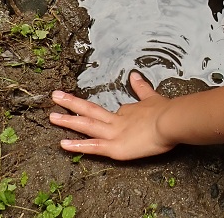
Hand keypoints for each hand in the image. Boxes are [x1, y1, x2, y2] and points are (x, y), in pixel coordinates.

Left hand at [50, 71, 173, 159]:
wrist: (171, 121)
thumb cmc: (165, 112)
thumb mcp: (152, 97)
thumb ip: (141, 88)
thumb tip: (134, 74)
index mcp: (126, 112)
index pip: (108, 113)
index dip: (98, 113)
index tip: (85, 109)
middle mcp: (116, 121)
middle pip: (89, 111)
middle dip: (71, 103)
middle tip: (55, 96)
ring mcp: (113, 135)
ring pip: (86, 126)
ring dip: (68, 120)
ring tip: (52, 116)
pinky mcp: (115, 149)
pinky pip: (93, 147)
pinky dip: (78, 146)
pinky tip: (62, 144)